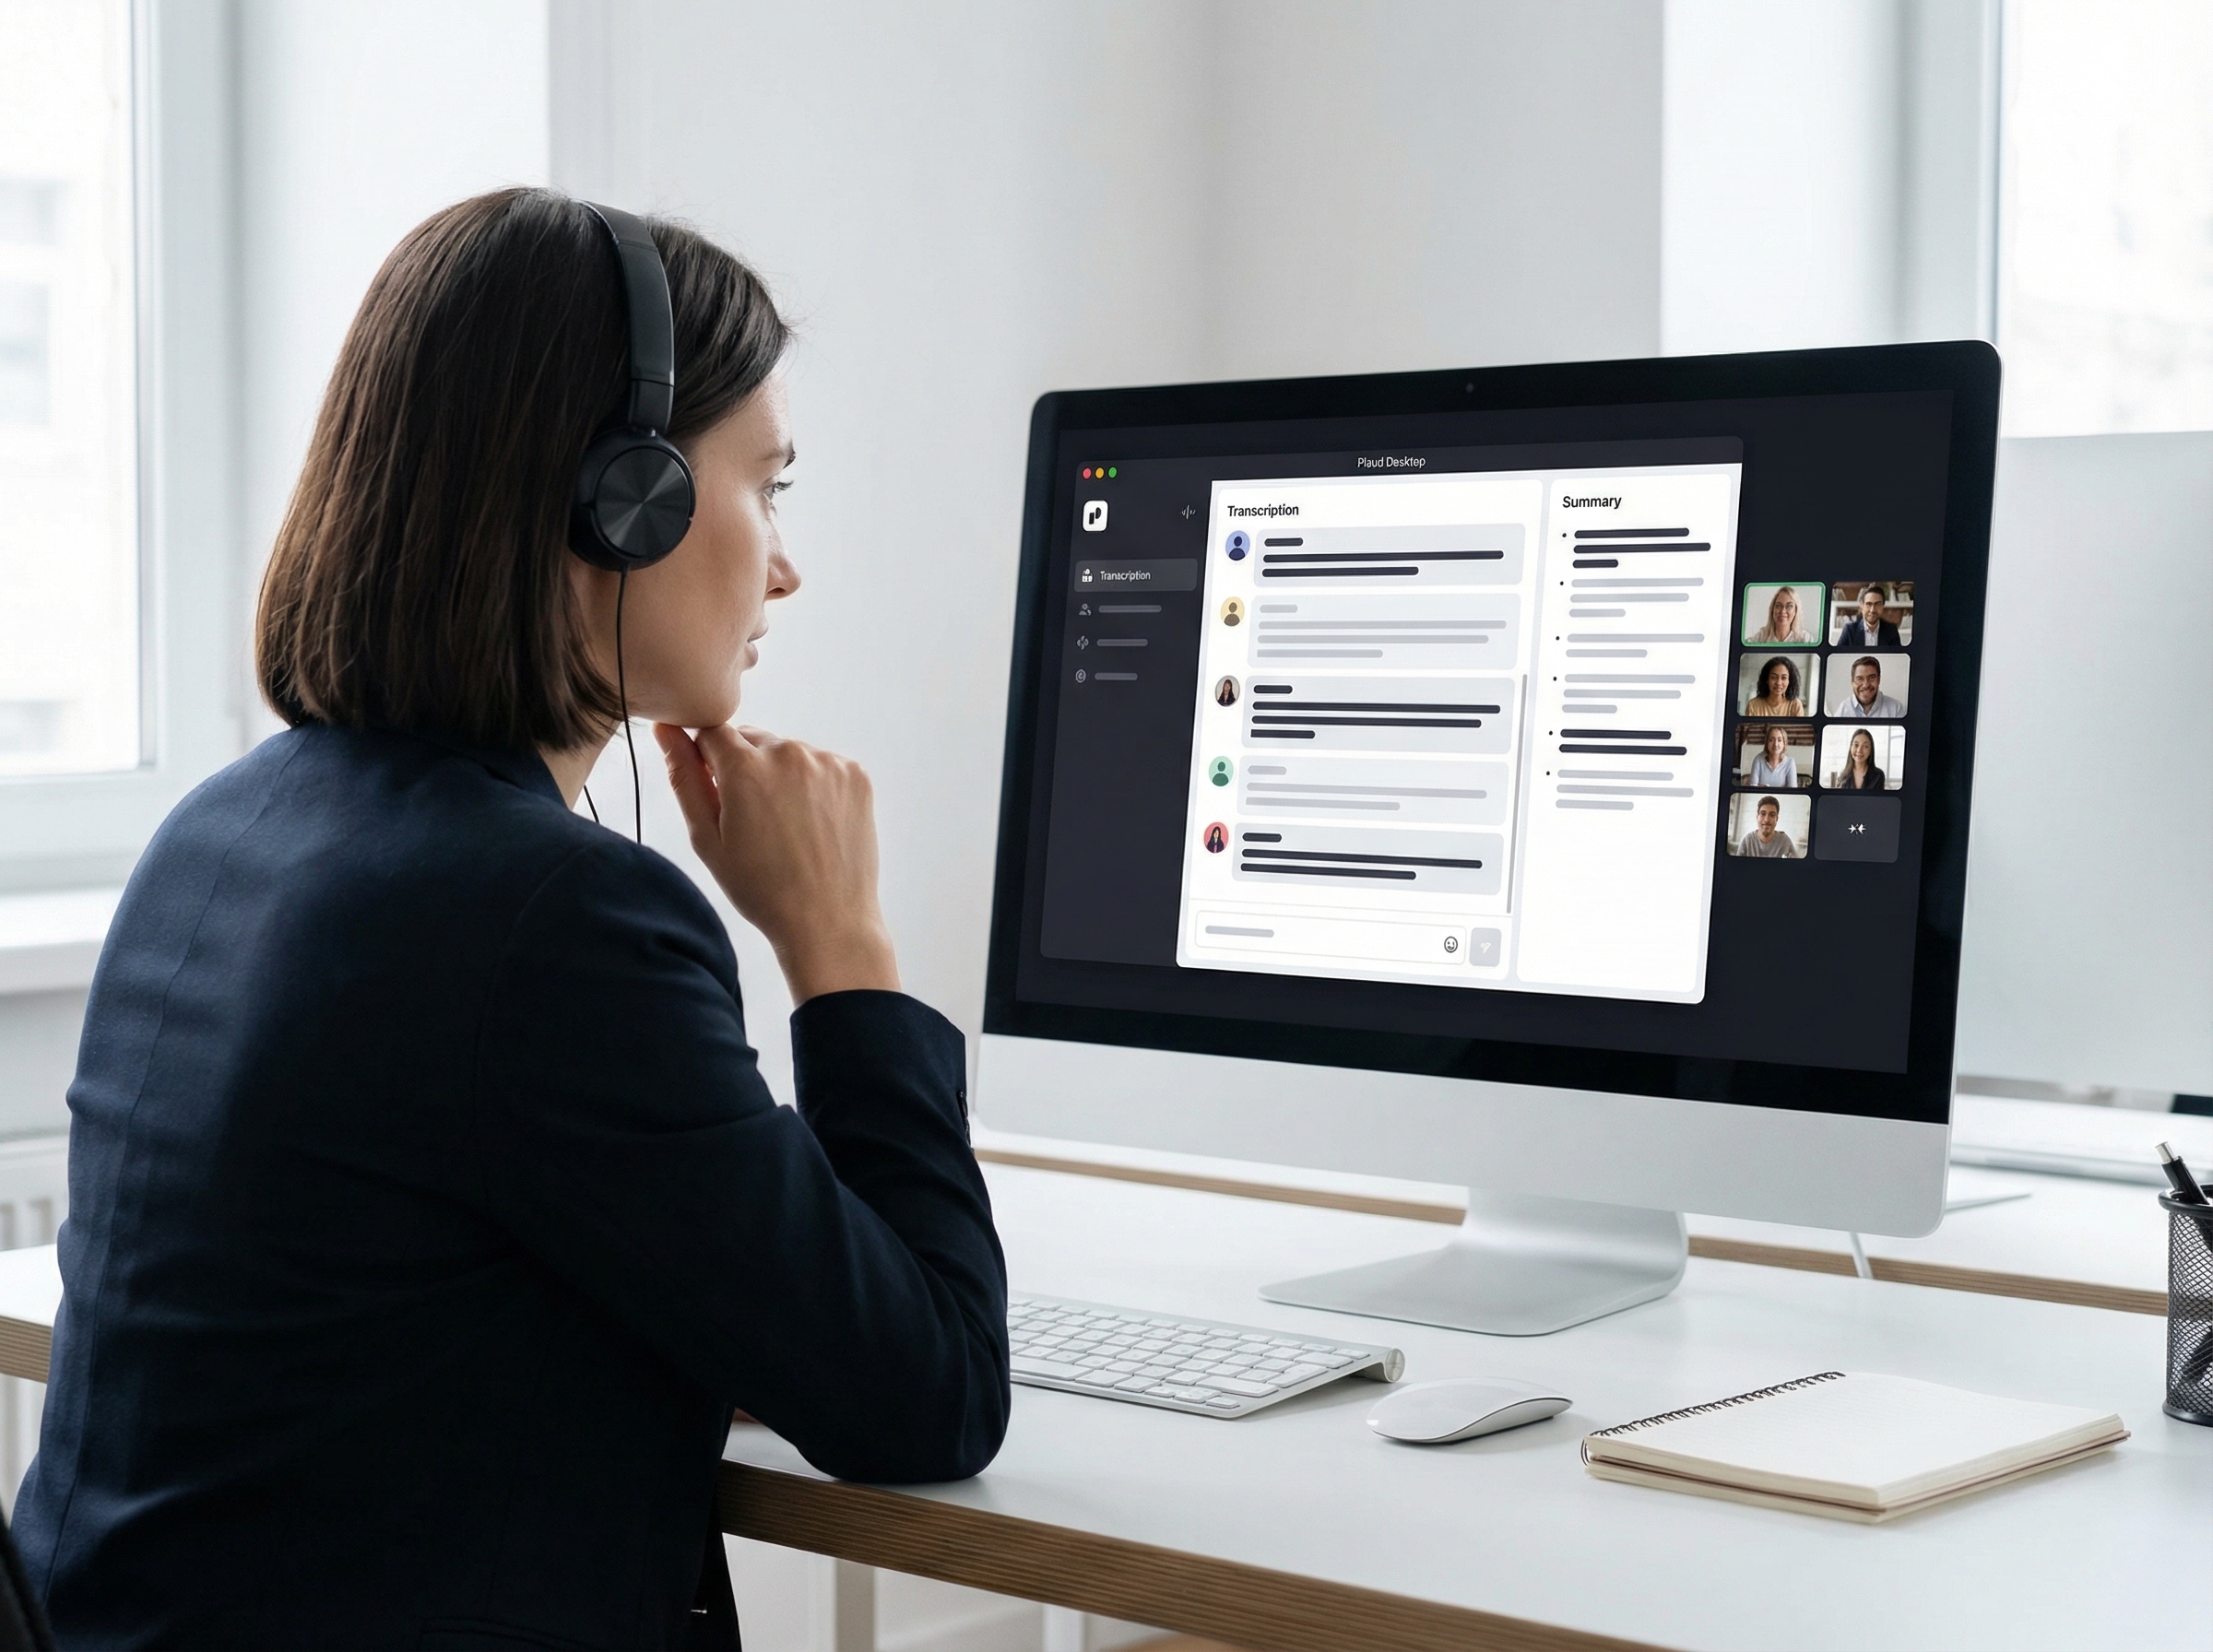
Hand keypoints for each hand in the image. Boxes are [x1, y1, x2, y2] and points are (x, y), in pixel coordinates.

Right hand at [654, 723, 899, 1002]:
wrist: (827, 920)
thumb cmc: (761, 888)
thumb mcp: (707, 838)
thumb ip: (684, 777)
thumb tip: (666, 730)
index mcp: (745, 767)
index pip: (712, 731)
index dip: (707, 759)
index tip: (716, 790)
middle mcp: (789, 753)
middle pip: (751, 739)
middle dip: (743, 768)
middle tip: (753, 820)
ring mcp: (827, 762)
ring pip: (787, 752)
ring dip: (780, 775)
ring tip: (785, 827)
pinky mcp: (855, 774)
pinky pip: (821, 764)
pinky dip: (813, 784)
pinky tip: (812, 824)